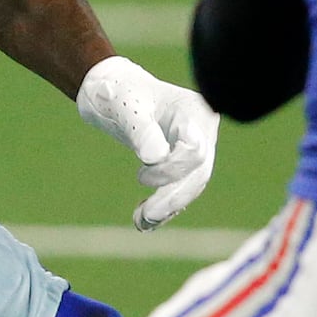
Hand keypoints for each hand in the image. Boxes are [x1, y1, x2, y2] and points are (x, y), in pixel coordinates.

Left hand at [75, 55, 218, 229]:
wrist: (115, 94)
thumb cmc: (121, 94)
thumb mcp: (126, 107)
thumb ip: (141, 130)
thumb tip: (156, 157)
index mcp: (194, 112)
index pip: (195, 150)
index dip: (171, 169)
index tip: (141, 175)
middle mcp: (201, 132)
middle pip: (199, 173)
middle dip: (173, 198)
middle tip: (145, 217)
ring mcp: (195, 149)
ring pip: (191, 185)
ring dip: (167, 208)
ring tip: (140, 222)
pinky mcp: (182, 165)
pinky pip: (180, 190)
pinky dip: (163, 207)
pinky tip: (144, 221)